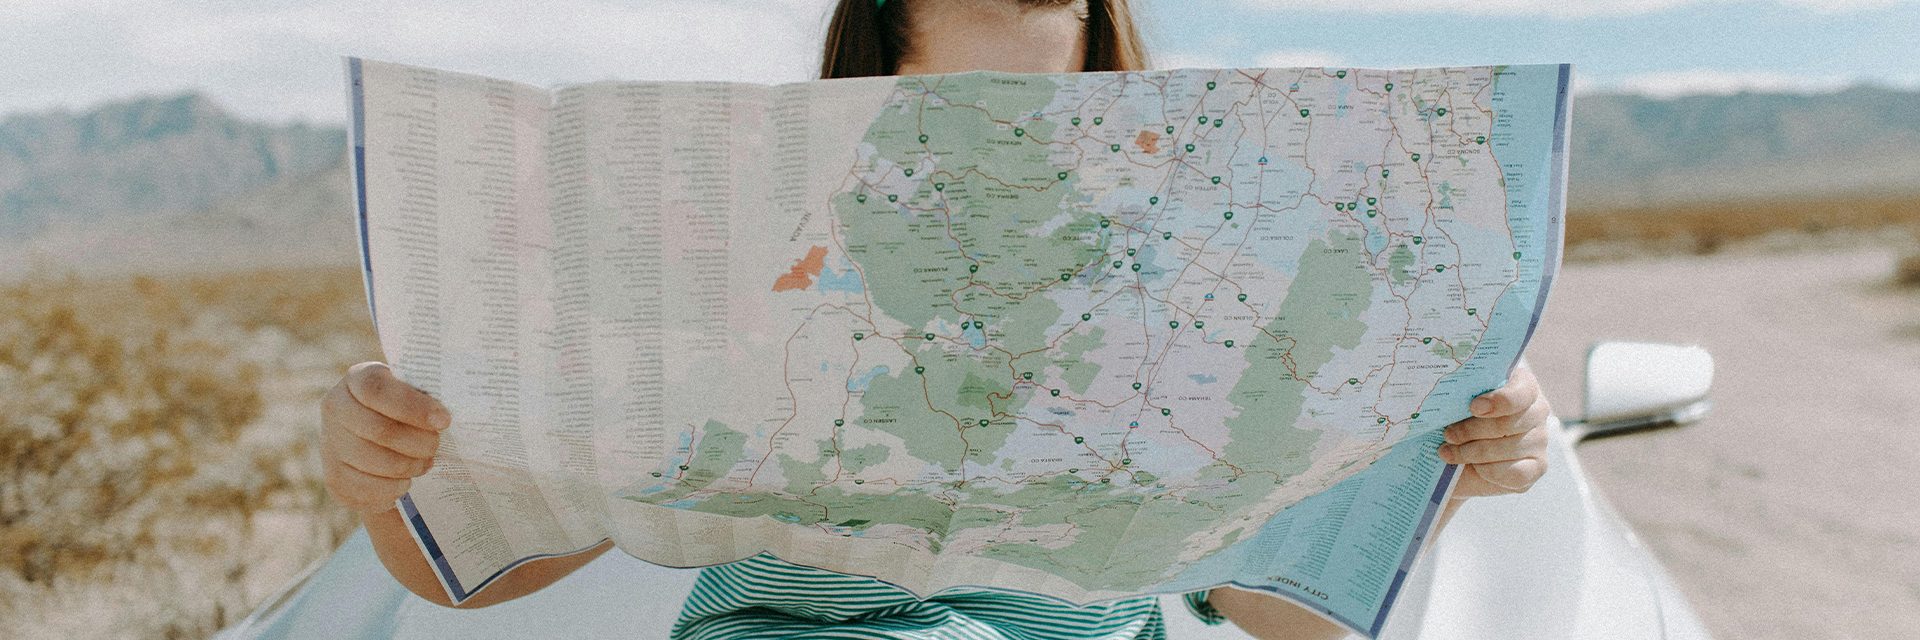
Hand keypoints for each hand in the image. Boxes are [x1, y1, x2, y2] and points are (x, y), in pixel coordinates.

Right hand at [319, 362, 450, 514]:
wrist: (378, 438)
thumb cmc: (408, 409)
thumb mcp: (415, 391)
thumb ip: (428, 395)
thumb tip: (445, 418)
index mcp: (358, 378)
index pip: (378, 390)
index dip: (413, 407)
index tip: (444, 420)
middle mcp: (336, 407)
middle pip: (379, 430)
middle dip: (418, 442)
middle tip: (436, 446)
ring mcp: (330, 443)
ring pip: (375, 462)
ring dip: (409, 466)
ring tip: (425, 463)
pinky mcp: (334, 477)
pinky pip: (368, 489)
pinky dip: (394, 488)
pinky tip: (406, 481)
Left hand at [1439, 362, 1549, 497]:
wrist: (1457, 451)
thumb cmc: (1456, 416)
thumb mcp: (1457, 398)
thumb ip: (1461, 392)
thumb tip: (1451, 394)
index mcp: (1521, 383)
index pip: (1521, 392)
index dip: (1499, 401)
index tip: (1473, 407)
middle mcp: (1537, 409)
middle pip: (1507, 423)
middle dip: (1471, 431)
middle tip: (1448, 434)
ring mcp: (1539, 439)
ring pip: (1507, 449)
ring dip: (1471, 452)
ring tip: (1448, 452)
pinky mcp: (1538, 466)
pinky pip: (1516, 473)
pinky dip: (1488, 471)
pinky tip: (1472, 467)